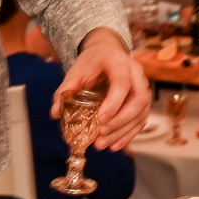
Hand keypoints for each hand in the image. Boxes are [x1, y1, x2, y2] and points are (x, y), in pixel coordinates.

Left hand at [60, 29, 148, 150]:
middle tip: (101, 134)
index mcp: (119, 62)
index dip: (114, 103)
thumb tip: (55, 113)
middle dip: (120, 121)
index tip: (100, 119)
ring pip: (141, 113)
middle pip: (139, 100)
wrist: (106, 53)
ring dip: (123, 132)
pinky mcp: (142, 102)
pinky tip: (114, 145)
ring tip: (102, 144)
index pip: (122, 82)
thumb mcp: (76, 71)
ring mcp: (143, 88)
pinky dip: (128, 135)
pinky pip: (141, 120)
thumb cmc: (92, 62)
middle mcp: (136, 74)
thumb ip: (65, 90)